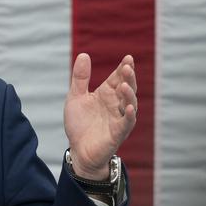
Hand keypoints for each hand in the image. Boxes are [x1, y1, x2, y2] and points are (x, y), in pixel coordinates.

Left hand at [63, 53, 137, 178]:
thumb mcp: (76, 97)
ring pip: (130, 104)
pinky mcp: (118, 133)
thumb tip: (83, 54)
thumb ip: (80, 78)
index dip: (123, 68)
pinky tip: (128, 107)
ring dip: (129, 94)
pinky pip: (127, 123)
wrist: (79, 150)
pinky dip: (129, 115)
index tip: (128, 58)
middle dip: (129, 78)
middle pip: (127, 88)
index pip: (118, 78)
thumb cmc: (80, 124)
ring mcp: (119, 118)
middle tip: (128, 67)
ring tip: (125, 85)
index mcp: (107, 94)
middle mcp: (116, 104)